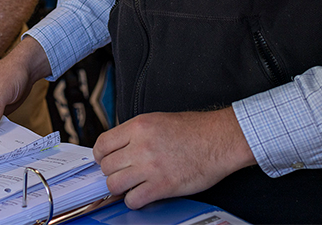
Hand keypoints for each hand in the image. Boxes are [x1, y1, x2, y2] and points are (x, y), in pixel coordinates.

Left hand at [93, 108, 256, 209]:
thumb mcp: (159, 120)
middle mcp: (141, 146)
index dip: (101, 155)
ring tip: (131, 185)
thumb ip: (137, 133)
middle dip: (111, 172)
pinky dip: (135, 200)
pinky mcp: (162, 186)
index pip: (102, 144)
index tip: (105, 160)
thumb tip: (119, 147)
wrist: (220, 140)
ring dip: (120, 188)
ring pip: (114, 184)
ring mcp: (151, 167)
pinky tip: (143, 195)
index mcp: (139, 126)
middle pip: (106, 166)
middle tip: (122, 174)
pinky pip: (133, 200)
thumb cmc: (196, 130)